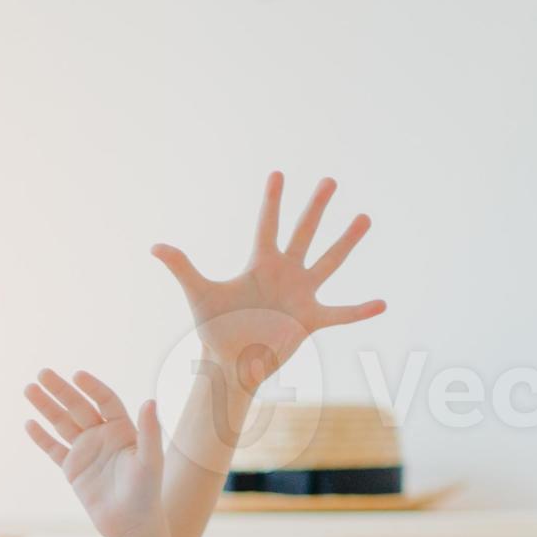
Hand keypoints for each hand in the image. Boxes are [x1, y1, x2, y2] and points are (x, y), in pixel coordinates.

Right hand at [24, 370, 164, 536]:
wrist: (130, 524)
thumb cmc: (146, 492)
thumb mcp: (150, 460)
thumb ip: (149, 430)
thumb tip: (150, 401)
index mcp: (123, 429)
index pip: (105, 400)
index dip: (92, 387)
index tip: (77, 376)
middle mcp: (102, 435)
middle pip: (78, 407)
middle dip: (60, 390)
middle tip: (42, 374)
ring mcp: (86, 451)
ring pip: (62, 423)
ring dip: (46, 407)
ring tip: (29, 389)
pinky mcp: (72, 469)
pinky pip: (54, 449)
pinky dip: (42, 437)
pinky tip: (29, 423)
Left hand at [154, 173, 384, 407]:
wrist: (230, 363)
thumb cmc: (214, 329)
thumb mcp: (199, 295)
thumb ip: (182, 268)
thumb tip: (154, 246)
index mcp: (260, 264)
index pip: (267, 225)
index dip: (272, 200)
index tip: (277, 173)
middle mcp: (284, 273)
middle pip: (303, 233)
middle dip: (315, 207)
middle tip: (329, 180)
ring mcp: (301, 294)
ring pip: (329, 262)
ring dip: (346, 241)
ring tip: (364, 218)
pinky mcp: (311, 319)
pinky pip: (341, 314)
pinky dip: (360, 311)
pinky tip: (382, 304)